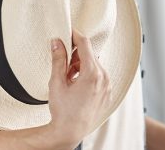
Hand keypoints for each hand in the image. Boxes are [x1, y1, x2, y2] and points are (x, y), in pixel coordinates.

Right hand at [45, 30, 111, 147]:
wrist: (71, 132)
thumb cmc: (63, 110)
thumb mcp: (57, 82)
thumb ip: (58, 59)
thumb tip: (57, 42)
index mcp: (92, 73)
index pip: (85, 44)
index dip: (75, 35)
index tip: (68, 32)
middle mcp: (104, 78)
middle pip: (90, 54)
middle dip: (76, 55)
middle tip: (64, 66)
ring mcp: (108, 86)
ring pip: (94, 65)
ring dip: (82, 66)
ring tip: (69, 79)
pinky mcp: (108, 93)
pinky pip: (99, 76)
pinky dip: (88, 76)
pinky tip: (77, 86)